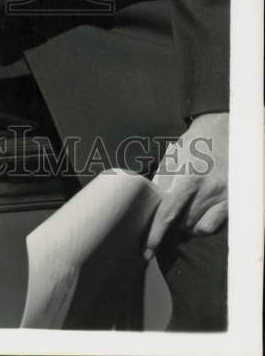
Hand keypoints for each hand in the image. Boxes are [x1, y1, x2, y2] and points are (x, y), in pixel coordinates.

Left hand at [144, 111, 227, 259]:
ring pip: (198, 228)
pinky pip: (213, 226)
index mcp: (187, 175)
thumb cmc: (195, 142)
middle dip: (169, 227)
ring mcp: (223, 197)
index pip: (168, 213)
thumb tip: (152, 205)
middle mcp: (207, 189)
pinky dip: (202, 226)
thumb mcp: (174, 155)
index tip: (146, 250)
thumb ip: (163, 180)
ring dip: (185, 226)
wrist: (226, 129)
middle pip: (182, 223)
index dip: (155, 234)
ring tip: (181, 214)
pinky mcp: (234, 202)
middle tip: (162, 224)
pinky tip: (197, 215)